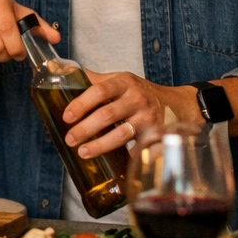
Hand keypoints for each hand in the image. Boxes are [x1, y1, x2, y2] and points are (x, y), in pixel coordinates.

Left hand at [60, 71, 195, 158]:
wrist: (174, 104)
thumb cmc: (139, 93)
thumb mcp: (120, 80)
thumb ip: (94, 79)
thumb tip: (63, 73)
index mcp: (125, 82)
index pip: (99, 90)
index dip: (81, 104)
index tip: (67, 116)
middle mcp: (138, 99)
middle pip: (108, 114)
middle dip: (86, 128)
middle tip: (70, 139)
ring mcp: (148, 118)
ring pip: (121, 134)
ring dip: (100, 145)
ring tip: (83, 152)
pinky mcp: (156, 135)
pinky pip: (139, 149)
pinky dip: (126, 157)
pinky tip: (112, 164)